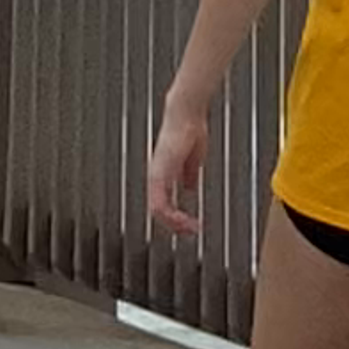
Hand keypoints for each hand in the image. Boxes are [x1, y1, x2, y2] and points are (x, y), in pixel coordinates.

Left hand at [143, 96, 211, 245]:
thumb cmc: (189, 131)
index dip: (176, 218)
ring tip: (190, 229)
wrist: (187, 115)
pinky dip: (172, 215)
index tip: (192, 225)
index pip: (163, 204)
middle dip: (176, 226)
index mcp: (163, 175)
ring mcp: (156, 175)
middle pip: (158, 211)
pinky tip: (185, 219)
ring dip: (174, 224)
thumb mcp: (192, 160)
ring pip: (157, 210)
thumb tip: (189, 188)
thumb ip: (188, 174)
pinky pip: (159, 202)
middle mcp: (156, 177)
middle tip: (191, 232)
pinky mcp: (159, 173)